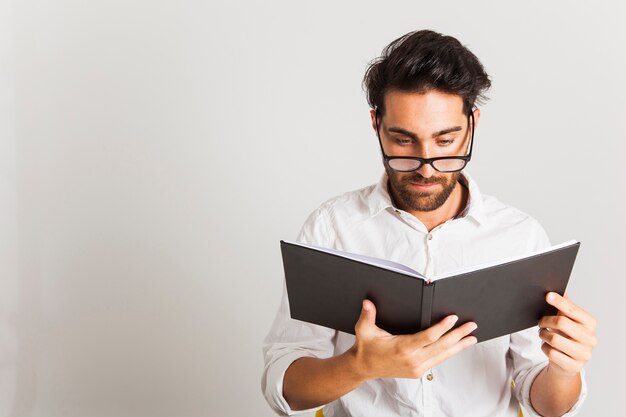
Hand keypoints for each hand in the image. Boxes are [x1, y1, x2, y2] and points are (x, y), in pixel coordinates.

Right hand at [351, 299, 477, 379]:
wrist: (364, 367)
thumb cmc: (366, 347)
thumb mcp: (364, 329)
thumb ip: (367, 315)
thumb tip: (368, 303)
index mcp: (402, 348)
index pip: (428, 337)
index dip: (442, 327)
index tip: (453, 318)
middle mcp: (412, 360)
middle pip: (441, 347)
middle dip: (458, 335)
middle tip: (471, 326)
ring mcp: (417, 368)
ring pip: (443, 356)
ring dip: (459, 346)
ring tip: (471, 337)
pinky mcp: (418, 372)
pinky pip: (438, 361)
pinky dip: (450, 353)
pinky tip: (458, 346)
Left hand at [538, 292, 596, 376]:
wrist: (568, 362)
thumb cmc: (567, 335)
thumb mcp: (568, 320)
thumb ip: (564, 306)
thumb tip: (556, 291)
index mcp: (590, 323)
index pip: (573, 309)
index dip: (559, 302)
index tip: (547, 296)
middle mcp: (591, 339)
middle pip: (561, 323)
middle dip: (546, 320)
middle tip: (540, 321)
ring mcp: (584, 354)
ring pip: (554, 339)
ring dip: (543, 334)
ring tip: (543, 333)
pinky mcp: (574, 366)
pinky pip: (551, 353)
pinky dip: (544, 348)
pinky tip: (547, 346)